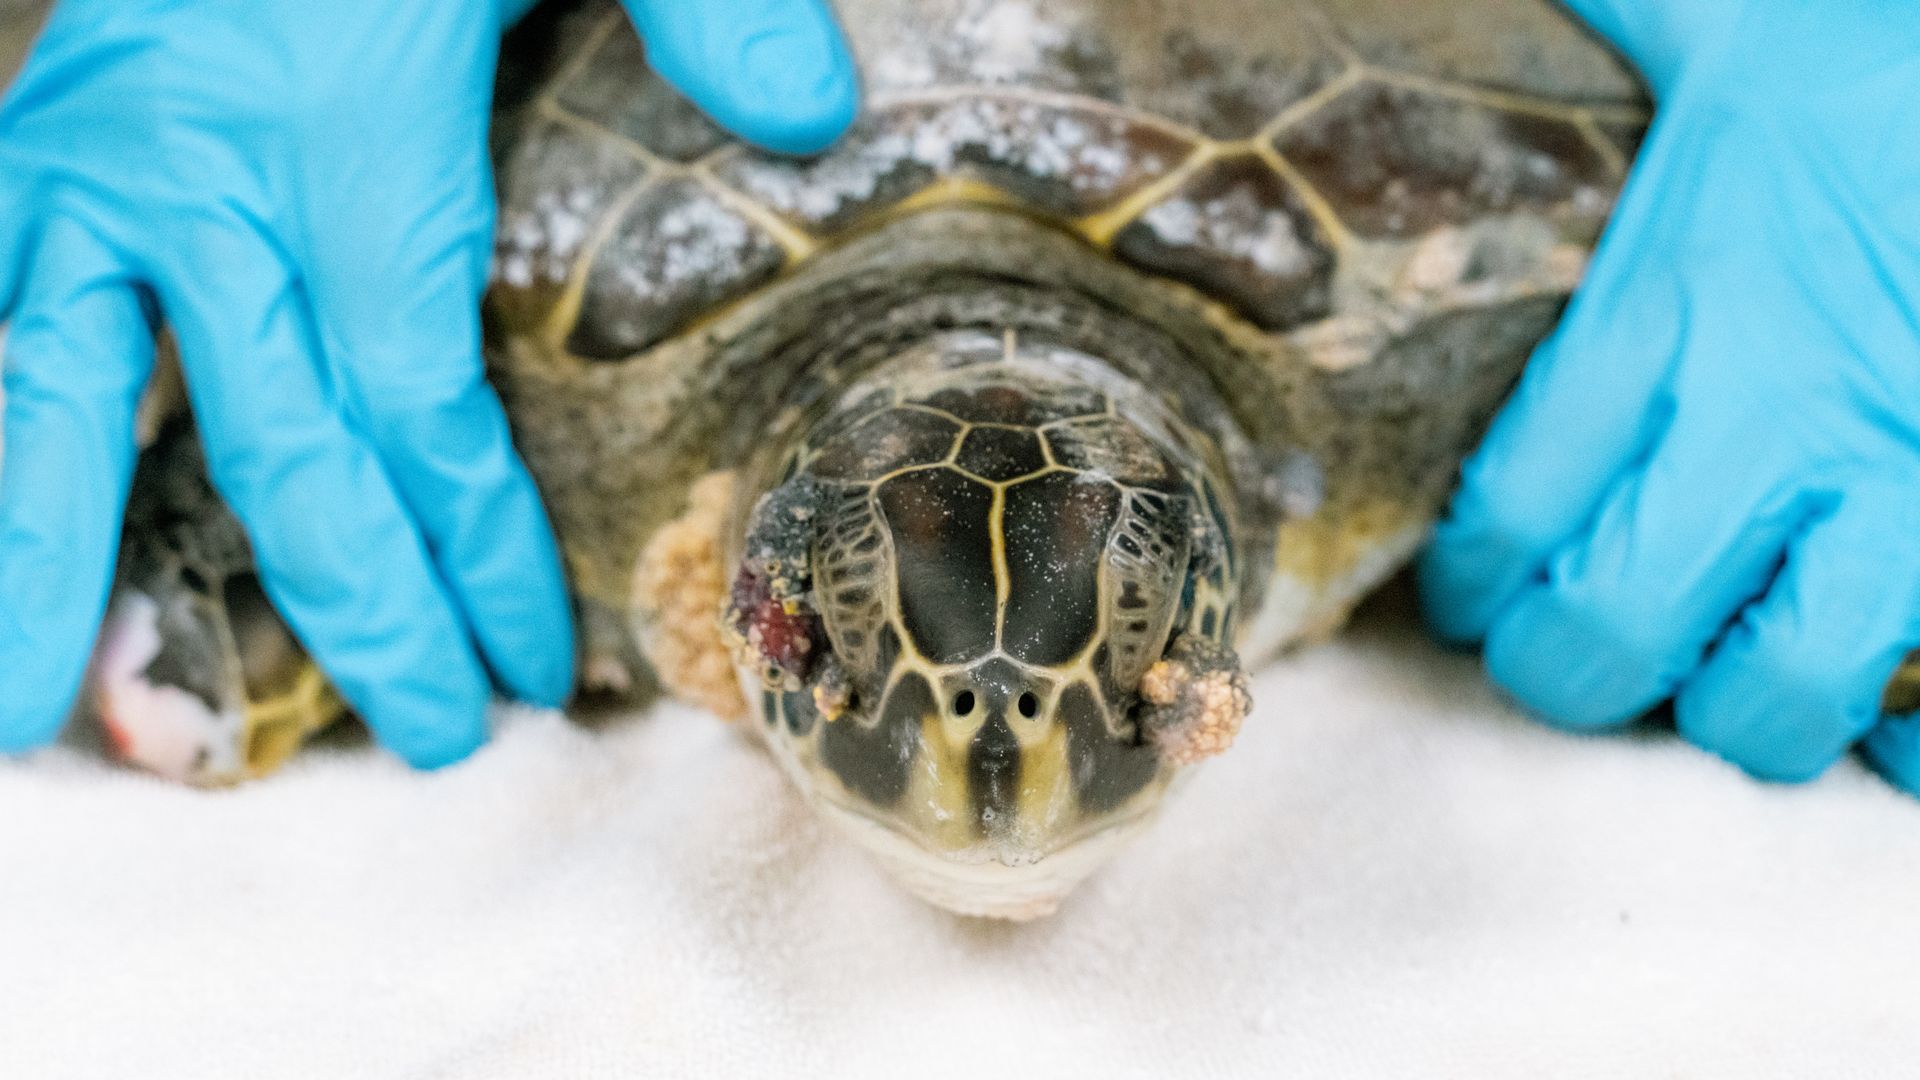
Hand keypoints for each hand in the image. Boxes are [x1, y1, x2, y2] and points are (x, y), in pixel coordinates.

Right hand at [0, 0, 856, 766]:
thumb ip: (705, 0)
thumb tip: (808, 116)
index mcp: (346, 126)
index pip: (416, 401)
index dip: (468, 549)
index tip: (524, 664)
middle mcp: (198, 167)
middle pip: (281, 446)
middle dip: (362, 610)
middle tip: (434, 738)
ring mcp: (88, 161)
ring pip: (63, 402)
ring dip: (60, 567)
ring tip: (54, 723)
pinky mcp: (32, 147)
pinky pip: (1, 329)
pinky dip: (1, 447)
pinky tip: (11, 550)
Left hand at [1419, 0, 1919, 789]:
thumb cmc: (1886, 60)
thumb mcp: (1729, 33)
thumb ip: (1624, 32)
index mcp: (1674, 311)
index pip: (1507, 514)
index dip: (1471, 587)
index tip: (1474, 596)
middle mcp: (1776, 417)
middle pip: (1609, 629)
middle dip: (1572, 670)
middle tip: (1574, 652)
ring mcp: (1905, 487)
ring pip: (1776, 692)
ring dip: (1736, 708)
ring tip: (1725, 673)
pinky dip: (1904, 720)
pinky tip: (1880, 679)